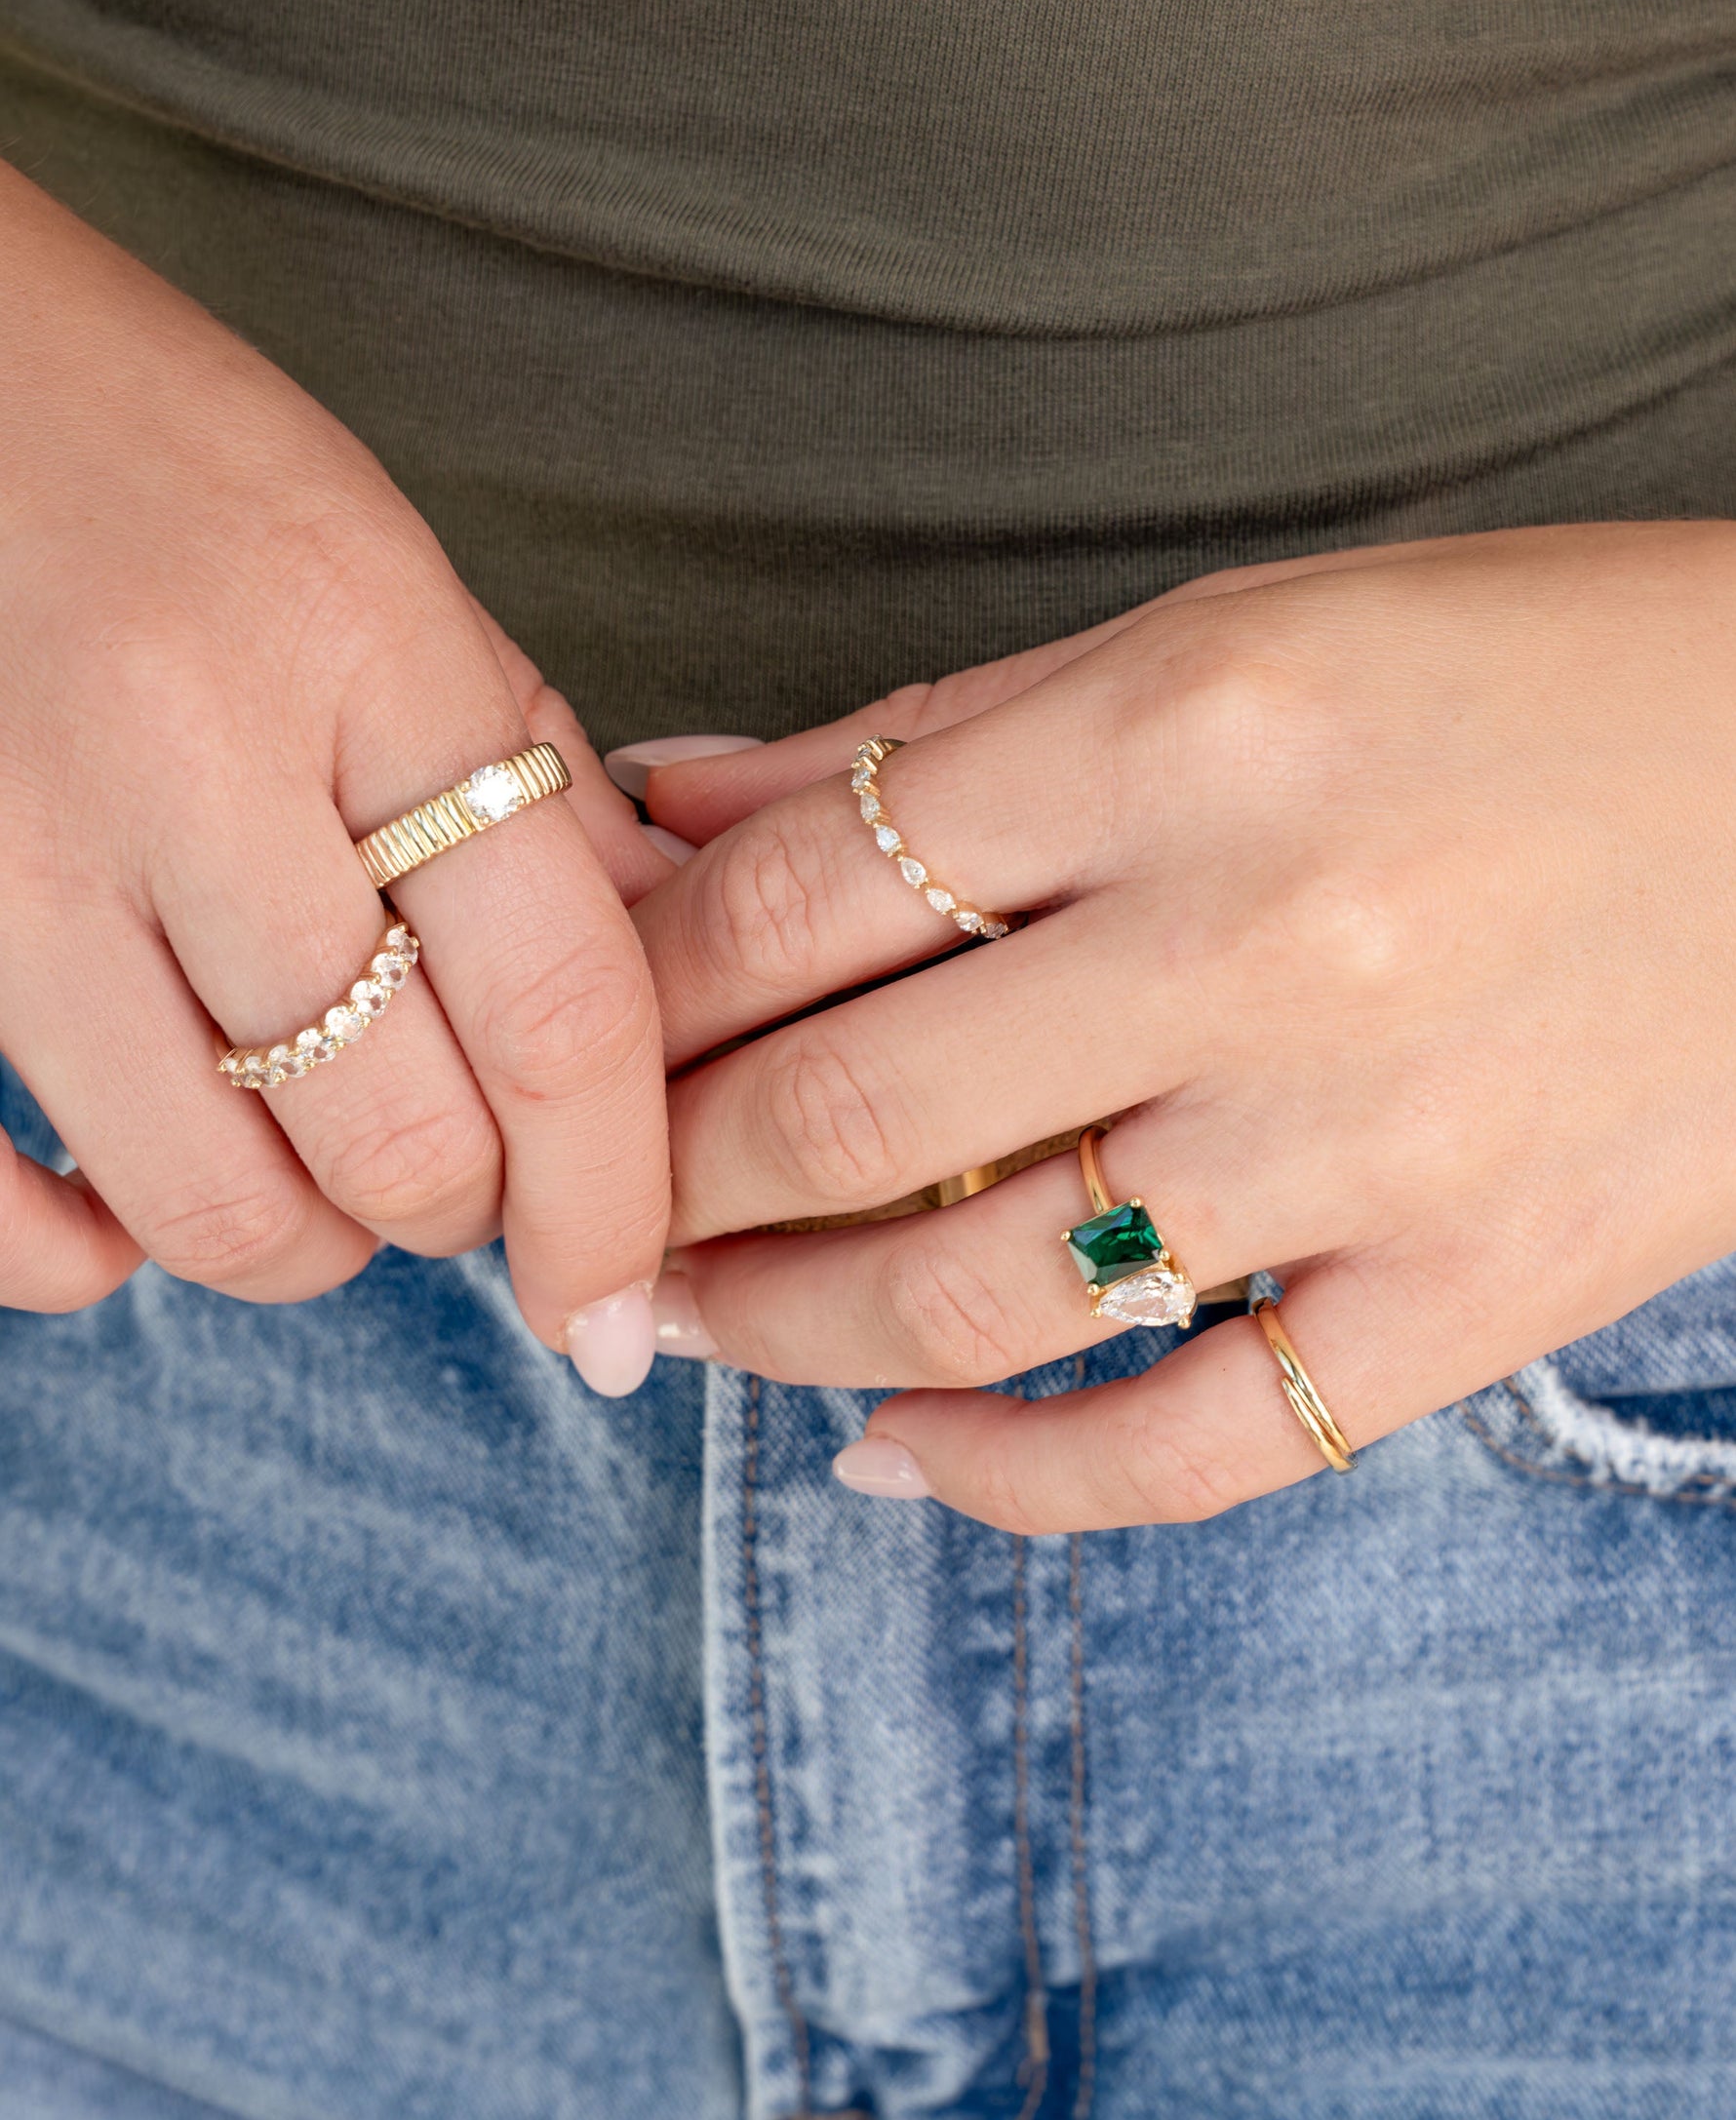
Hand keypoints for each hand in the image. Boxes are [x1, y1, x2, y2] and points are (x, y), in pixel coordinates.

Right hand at [0, 161, 669, 1386]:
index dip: (616, 1197)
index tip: (620, 1303)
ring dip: (312, 1240)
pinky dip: (81, 1259)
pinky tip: (128, 1218)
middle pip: (401, 1139)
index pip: (559, 1009)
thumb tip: (664, 993)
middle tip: (467, 1163)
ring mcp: (13, 852)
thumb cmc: (176, 458)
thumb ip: (536, 794)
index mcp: (372, 656)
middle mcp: (194, 760)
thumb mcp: (400, 578)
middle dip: (470, 1209)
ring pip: (218, 1203)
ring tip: (324, 1161)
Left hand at [634, 521, 1735, 1521]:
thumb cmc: (1513, 682)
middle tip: (580, 1218)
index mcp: (1181, 730)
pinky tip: (891, 1451)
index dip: (629, 992)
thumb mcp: (1220, 638)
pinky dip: (1006, 1481)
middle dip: (661, 1185)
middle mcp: (1260, 942)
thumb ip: (933, 737)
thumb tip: (666, 800)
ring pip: (977, 1296)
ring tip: (690, 1325)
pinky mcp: (1476, 1294)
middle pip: (844, 1110)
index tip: (565, 1048)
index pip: (794, 898)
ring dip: (780, 1332)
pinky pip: (1188, 1449)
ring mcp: (1370, 1145)